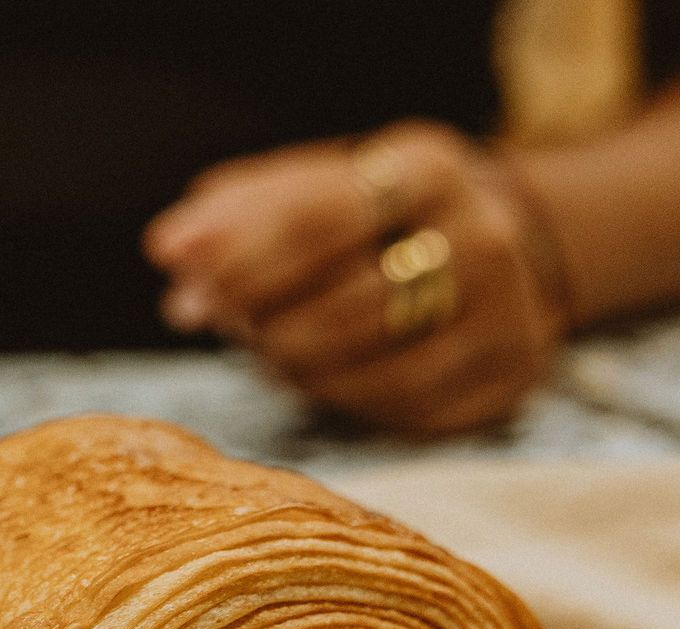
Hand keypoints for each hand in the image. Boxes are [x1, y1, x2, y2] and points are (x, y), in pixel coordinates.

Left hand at [146, 122, 570, 435]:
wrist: (504, 244)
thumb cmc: (378, 218)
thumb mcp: (318, 188)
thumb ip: (240, 214)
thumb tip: (170, 250)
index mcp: (430, 168)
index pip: (321, 216)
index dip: (243, 252)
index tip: (185, 273)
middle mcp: (483, 236)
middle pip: (351, 301)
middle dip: (269, 321)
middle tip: (224, 321)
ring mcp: (508, 312)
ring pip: (381, 367)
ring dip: (301, 368)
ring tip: (264, 350)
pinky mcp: (510, 376)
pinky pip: (410, 408)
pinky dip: (347, 400)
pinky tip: (318, 378)